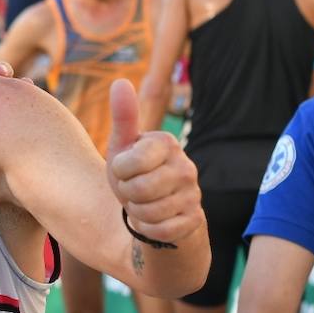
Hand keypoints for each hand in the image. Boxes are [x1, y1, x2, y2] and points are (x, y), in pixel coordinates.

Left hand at [105, 79, 203, 244]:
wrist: (152, 210)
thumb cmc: (133, 173)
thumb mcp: (122, 147)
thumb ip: (123, 117)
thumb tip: (120, 81)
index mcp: (166, 143)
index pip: (128, 164)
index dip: (118, 171)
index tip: (124, 169)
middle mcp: (186, 166)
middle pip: (138, 190)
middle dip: (127, 194)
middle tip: (132, 189)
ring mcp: (194, 194)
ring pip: (149, 212)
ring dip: (137, 212)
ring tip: (142, 203)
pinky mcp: (195, 219)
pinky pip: (161, 230)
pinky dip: (148, 228)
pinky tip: (153, 219)